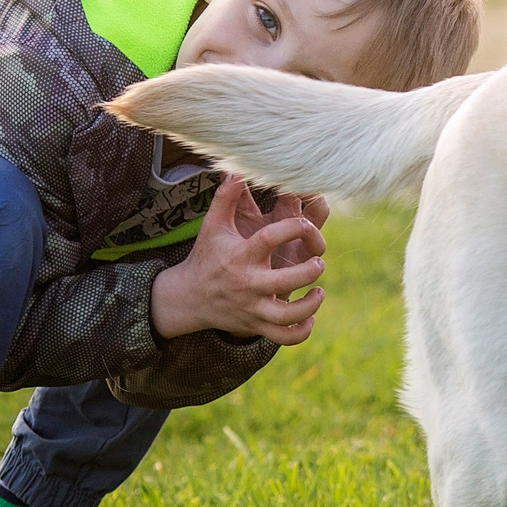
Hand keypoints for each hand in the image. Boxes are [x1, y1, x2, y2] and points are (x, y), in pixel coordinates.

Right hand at [148, 175, 328, 344]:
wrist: (189, 298)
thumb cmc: (207, 256)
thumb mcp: (213, 226)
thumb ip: (226, 198)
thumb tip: (235, 168)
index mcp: (241, 256)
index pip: (269, 239)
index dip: (293, 228)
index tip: (305, 223)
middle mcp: (248, 284)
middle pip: (284, 282)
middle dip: (308, 270)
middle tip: (317, 261)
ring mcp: (252, 308)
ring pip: (286, 317)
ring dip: (309, 305)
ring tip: (318, 290)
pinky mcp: (256, 326)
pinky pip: (283, 338)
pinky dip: (301, 331)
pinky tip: (310, 315)